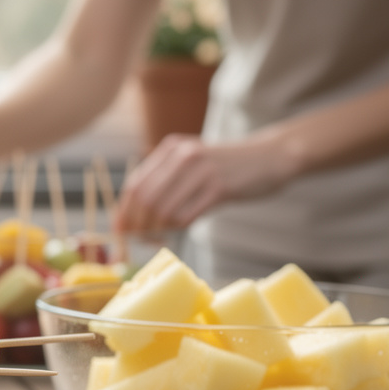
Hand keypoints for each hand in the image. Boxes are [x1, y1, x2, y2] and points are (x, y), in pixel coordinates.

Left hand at [115, 134, 296, 233]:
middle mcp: (184, 156)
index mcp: (171, 149)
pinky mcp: (219, 188)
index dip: (124, 212)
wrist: (271, 156)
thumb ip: (165, 181)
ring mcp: (202, 171)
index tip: (120, 231)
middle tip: (139, 240)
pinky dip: (177, 229)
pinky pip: (187, 216)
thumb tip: (133, 216)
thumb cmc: (226, 166)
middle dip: (138, 225)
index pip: (135, 184)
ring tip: (159, 238)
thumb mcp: (192, 162)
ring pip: (164, 209)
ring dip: (157, 230)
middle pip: (146, 199)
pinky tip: (179, 231)